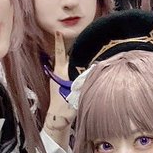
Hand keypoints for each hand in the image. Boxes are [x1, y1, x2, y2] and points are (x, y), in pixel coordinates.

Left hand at [43, 32, 75, 147]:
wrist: (58, 120)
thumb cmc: (65, 109)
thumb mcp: (75, 94)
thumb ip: (84, 83)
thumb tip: (95, 71)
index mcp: (60, 73)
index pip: (60, 54)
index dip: (59, 43)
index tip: (58, 31)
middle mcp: (59, 74)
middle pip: (66, 57)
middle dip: (73, 49)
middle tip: (81, 40)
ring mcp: (60, 80)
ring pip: (69, 65)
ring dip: (75, 60)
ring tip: (85, 53)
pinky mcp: (63, 86)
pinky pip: (71, 74)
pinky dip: (76, 70)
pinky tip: (85, 70)